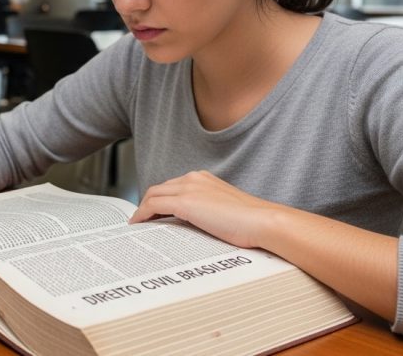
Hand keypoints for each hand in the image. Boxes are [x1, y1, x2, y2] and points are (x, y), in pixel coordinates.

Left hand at [129, 170, 282, 247]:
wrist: (264, 221)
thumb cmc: (253, 222)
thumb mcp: (226, 212)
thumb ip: (209, 211)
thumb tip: (197, 223)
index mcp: (205, 179)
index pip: (174, 186)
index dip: (161, 198)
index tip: (155, 212)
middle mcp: (194, 178)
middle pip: (159, 188)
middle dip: (148, 202)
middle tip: (141, 218)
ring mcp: (188, 188)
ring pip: (153, 194)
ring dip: (142, 208)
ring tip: (138, 223)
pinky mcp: (185, 202)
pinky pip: (152, 206)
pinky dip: (141, 214)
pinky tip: (138, 224)